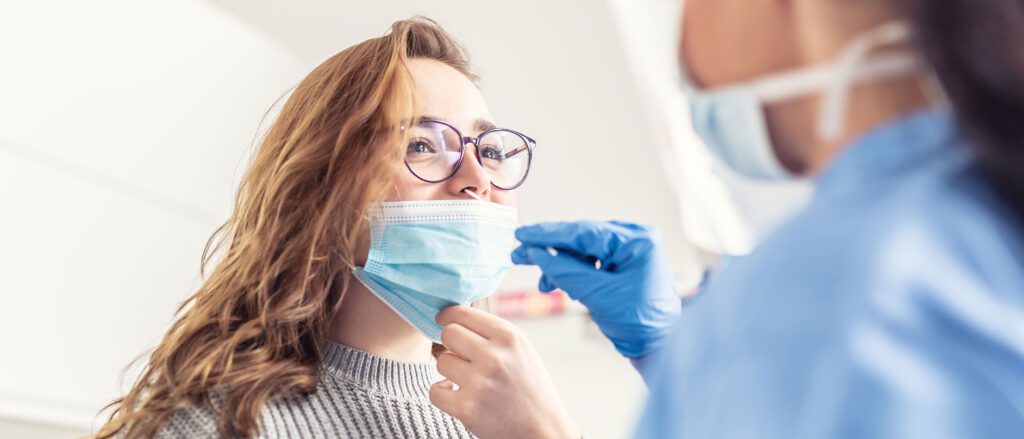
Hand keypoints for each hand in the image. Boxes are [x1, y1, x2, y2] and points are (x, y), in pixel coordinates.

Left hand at [430, 306, 579, 438]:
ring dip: (449, 370)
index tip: (443, 320)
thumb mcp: (521, 351)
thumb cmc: (531, 389)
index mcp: (509, 336)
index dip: (447, 316)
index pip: (462, 313)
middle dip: (450, 344)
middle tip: (461, 356)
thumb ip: (492, 334)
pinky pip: (435, 391)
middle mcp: (495, 356)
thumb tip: (451, 319)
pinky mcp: (468, 408)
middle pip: (448, 334)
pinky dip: (443, 394)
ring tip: (467, 380)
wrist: (544, 431)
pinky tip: (457, 395)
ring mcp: (480, 382)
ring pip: (441, 361)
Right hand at [512, 221, 681, 358]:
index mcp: (636, 241)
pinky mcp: (624, 264)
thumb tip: (536, 253)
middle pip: (582, 239)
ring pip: (584, 251)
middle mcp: (635, 239)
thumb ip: (565, 270)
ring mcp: (630, 251)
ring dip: (561, 265)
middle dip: (551, 251)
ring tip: (545, 284)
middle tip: (520, 255)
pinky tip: (562, 284)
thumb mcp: (596, 294)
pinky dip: (575, 272)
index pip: (584, 232)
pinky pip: (592, 261)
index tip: (522, 235)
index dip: (549, 234)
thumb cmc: (638, 322)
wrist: (659, 347)